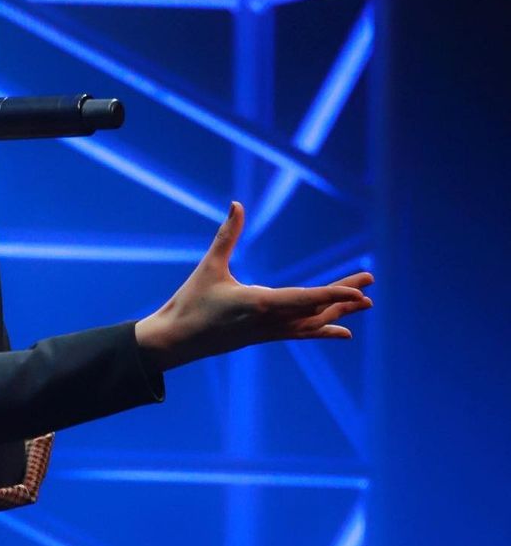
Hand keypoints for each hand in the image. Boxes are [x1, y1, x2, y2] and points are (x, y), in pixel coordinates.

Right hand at [135, 201, 373, 368]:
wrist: (175, 341)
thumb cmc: (189, 303)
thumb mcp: (209, 266)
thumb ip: (227, 235)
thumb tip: (237, 204)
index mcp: (259, 304)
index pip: (305, 299)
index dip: (334, 294)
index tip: (359, 291)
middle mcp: (270, 322)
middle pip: (316, 310)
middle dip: (345, 296)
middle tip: (371, 281)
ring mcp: (269, 332)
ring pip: (312, 323)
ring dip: (338, 312)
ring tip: (365, 302)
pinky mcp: (264, 336)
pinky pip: (301, 334)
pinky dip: (324, 330)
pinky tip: (344, 331)